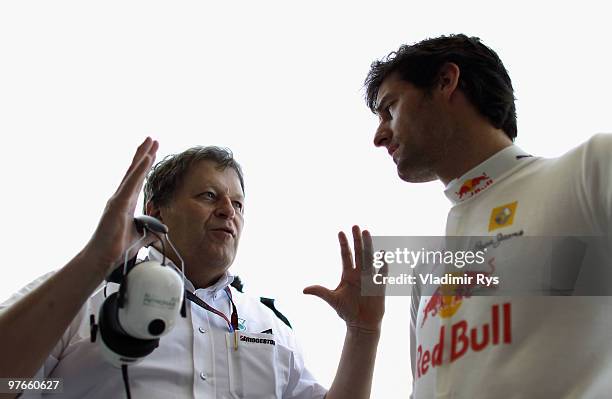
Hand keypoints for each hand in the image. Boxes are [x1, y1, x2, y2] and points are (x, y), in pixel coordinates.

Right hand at [83, 137, 158, 273]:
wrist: (103, 260)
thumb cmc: (117, 250)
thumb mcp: (140, 237)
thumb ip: (149, 230)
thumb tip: (161, 229)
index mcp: (126, 204)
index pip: (137, 180)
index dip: (144, 166)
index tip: (152, 152)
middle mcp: (121, 198)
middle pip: (134, 171)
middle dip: (144, 154)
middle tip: (151, 139)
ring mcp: (118, 199)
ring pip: (133, 173)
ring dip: (143, 156)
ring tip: (150, 142)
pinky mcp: (117, 204)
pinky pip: (131, 183)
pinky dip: (139, 170)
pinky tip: (146, 158)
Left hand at [304, 226, 385, 332]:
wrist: (361, 324)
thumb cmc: (347, 311)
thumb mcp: (333, 300)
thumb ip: (321, 292)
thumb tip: (304, 290)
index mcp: (348, 275)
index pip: (346, 256)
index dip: (343, 244)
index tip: (340, 232)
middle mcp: (359, 273)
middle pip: (358, 253)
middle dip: (357, 240)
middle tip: (356, 226)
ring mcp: (370, 278)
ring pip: (369, 258)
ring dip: (368, 246)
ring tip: (367, 233)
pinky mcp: (379, 286)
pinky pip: (382, 273)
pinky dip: (382, 264)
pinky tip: (383, 254)